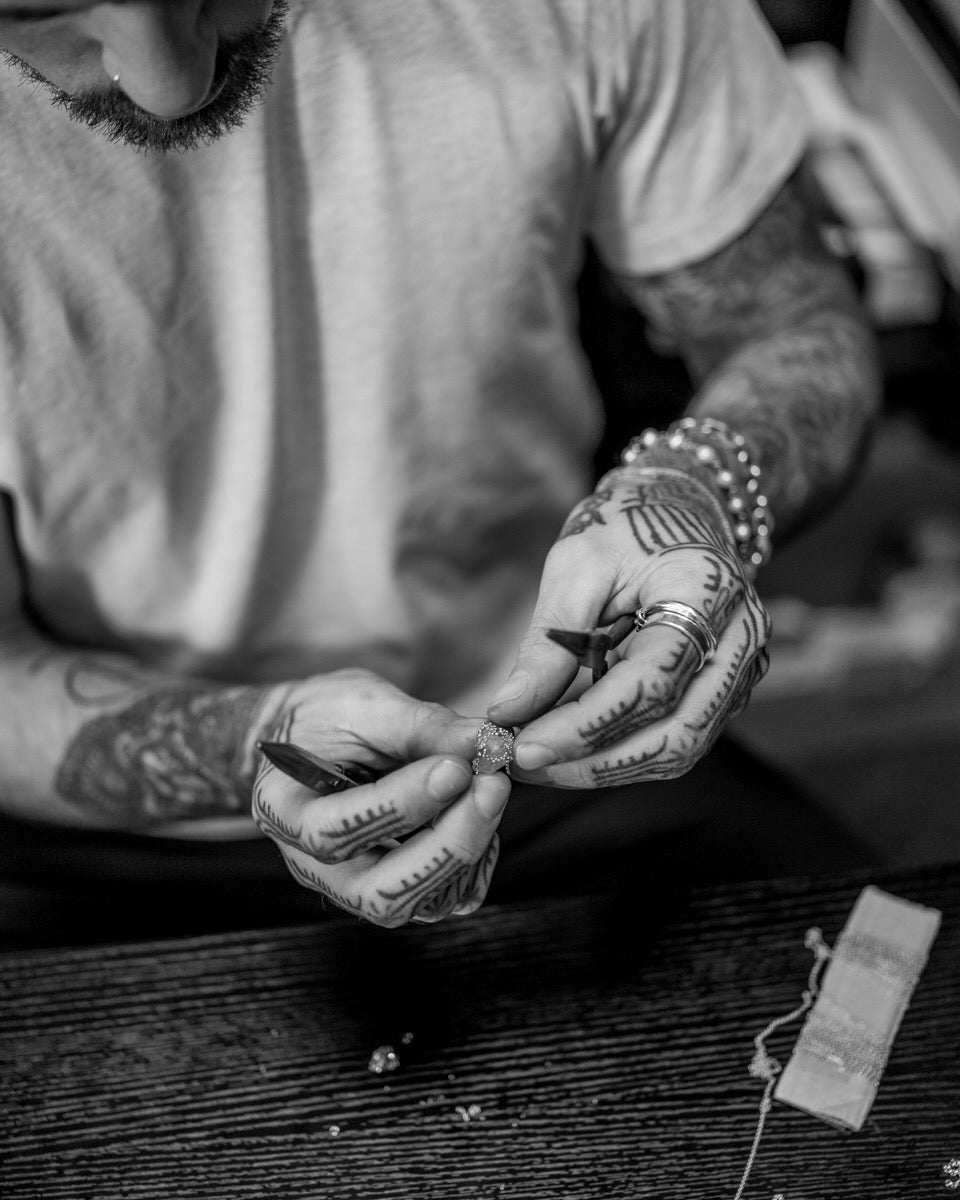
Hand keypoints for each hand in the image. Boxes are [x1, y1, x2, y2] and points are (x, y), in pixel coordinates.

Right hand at [251, 669, 509, 925]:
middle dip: (446, 843)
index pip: (337, 830)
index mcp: (284, 812)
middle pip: (379, 891)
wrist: (311, 741)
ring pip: (414, 904)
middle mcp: (313, 866)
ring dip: (465, 851)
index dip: (401, 804)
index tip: (454, 766)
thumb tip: (483, 740)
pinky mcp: (395, 888)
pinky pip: (440, 901)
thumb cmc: (328, 718)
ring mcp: (354, 885)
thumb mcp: (362, 704)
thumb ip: (418, 725)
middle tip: (491, 786)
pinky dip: (473, 866)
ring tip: (492, 790)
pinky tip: (484, 815)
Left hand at [487, 470, 770, 786]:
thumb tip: (509, 709)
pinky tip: (571, 747)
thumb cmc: (626, 526)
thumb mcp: (577, 566)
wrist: (677, 508)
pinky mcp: (722, 692)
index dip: (587, 724)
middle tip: (525, 764)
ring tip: (541, 761)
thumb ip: (549, 642)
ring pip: (680, 749)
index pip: (652, 682)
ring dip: (606, 767)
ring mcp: (739, 672)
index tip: (525, 744)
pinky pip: (678, 739)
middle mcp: (739, 641)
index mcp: (708, 593)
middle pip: (676, 733)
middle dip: (594, 761)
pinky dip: (622, 752)